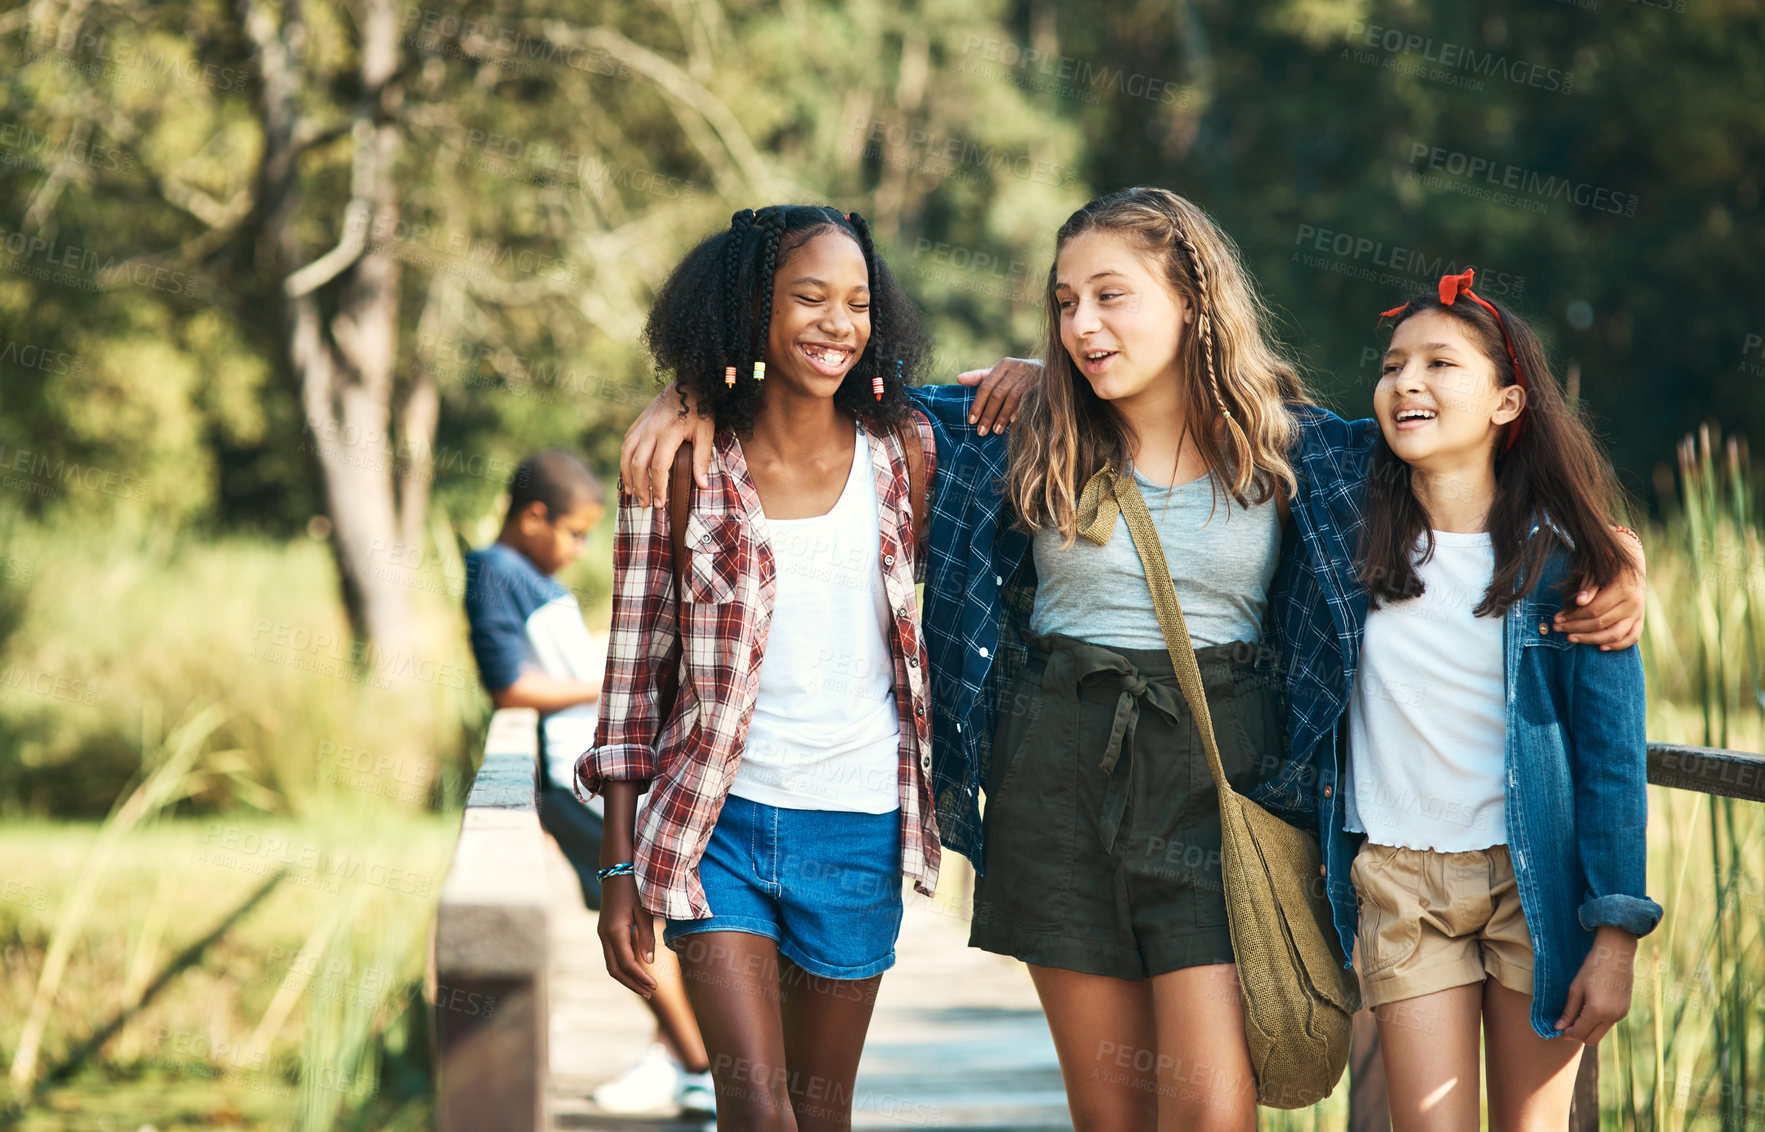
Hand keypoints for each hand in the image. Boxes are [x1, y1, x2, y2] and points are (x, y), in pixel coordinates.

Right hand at [597, 874, 657, 995]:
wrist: (616, 870)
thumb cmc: (634, 888)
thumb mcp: (644, 911)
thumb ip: (647, 937)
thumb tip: (648, 962)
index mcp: (614, 931)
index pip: (627, 963)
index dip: (640, 977)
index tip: (655, 986)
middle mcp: (604, 935)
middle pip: (615, 970)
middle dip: (632, 983)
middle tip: (650, 992)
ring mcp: (602, 933)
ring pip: (611, 964)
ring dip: (626, 978)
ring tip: (644, 987)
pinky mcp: (604, 930)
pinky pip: (611, 955)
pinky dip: (622, 967)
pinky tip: (635, 970)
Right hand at [619, 381, 713, 506]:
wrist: (689, 383)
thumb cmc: (701, 409)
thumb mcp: (706, 433)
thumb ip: (703, 458)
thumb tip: (702, 485)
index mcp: (669, 433)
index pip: (659, 467)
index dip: (658, 488)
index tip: (660, 503)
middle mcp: (651, 429)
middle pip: (638, 464)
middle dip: (640, 487)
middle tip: (645, 504)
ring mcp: (642, 424)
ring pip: (626, 454)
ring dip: (627, 476)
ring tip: (631, 493)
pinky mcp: (639, 421)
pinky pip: (627, 443)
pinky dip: (625, 460)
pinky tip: (628, 472)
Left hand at [955, 357, 1040, 435]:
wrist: (1052, 373)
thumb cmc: (1020, 376)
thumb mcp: (1001, 374)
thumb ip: (981, 377)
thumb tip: (958, 379)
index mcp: (1004, 364)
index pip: (986, 385)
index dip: (977, 404)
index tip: (971, 421)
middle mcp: (1017, 367)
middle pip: (997, 393)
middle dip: (988, 414)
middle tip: (981, 431)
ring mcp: (1031, 375)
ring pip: (1011, 398)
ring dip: (1002, 416)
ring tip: (995, 431)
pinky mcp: (1042, 385)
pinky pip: (1027, 400)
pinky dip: (1018, 412)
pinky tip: (1012, 423)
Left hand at [1554, 529, 1646, 648]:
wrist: (1631, 564)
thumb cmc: (1608, 566)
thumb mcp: (1597, 570)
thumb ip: (1589, 586)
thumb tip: (1579, 600)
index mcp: (1623, 589)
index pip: (1594, 610)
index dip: (1573, 616)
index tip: (1557, 618)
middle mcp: (1633, 603)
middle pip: (1601, 623)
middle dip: (1576, 627)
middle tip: (1557, 627)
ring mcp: (1638, 613)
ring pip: (1615, 634)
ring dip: (1591, 639)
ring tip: (1570, 638)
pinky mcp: (1640, 619)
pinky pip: (1632, 637)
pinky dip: (1618, 645)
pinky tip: (1600, 647)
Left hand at [1555, 925, 1637, 1043]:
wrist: (1616, 954)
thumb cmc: (1592, 968)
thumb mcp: (1576, 989)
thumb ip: (1568, 1011)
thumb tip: (1559, 1028)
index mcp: (1597, 1012)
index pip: (1579, 1033)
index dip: (1567, 1032)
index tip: (1558, 1027)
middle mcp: (1612, 1017)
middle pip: (1591, 1039)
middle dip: (1577, 1034)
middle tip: (1566, 1023)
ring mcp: (1621, 1015)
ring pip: (1600, 1033)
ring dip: (1588, 1029)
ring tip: (1577, 1013)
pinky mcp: (1625, 1011)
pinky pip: (1608, 1024)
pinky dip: (1597, 1022)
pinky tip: (1590, 1008)